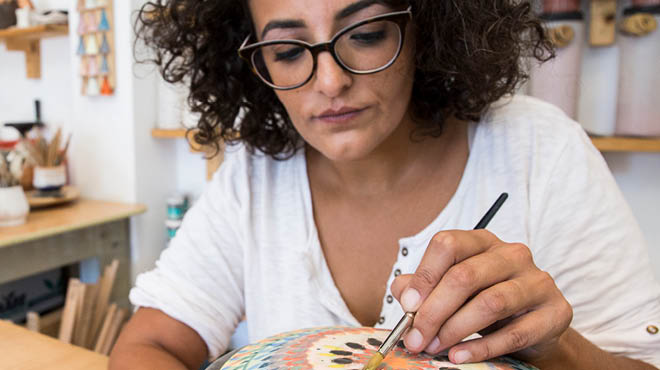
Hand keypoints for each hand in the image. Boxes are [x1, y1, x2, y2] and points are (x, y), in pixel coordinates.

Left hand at [390, 229, 572, 363]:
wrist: (534, 327)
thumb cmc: (485, 301)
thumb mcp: (452, 289)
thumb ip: (423, 286)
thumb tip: (404, 293)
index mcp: (482, 241)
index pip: (448, 244)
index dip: (424, 275)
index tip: (408, 306)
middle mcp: (512, 254)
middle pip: (465, 276)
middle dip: (434, 311)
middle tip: (416, 338)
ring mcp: (537, 281)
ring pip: (490, 303)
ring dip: (455, 329)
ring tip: (434, 347)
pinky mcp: (555, 311)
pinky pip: (515, 333)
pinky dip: (482, 347)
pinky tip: (459, 356)